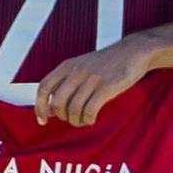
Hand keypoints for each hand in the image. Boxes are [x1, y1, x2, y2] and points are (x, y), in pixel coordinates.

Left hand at [35, 38, 155, 126]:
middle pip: (57, 103)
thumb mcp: (82, 66)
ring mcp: (91, 79)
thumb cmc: (107, 63)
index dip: (40, 106)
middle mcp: (76, 72)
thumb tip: (51, 108)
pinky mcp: (106, 87)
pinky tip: (91, 119)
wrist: (133, 52)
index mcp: (67, 66)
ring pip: (73, 109)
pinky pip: (90, 111)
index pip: (44, 87)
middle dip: (62, 116)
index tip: (42, 120)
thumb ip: (66, 83)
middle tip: (71, 119)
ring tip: (82, 120)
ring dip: (76, 120)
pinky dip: (88, 119)